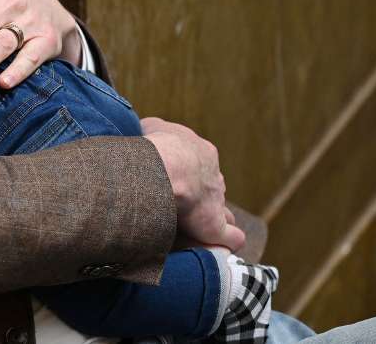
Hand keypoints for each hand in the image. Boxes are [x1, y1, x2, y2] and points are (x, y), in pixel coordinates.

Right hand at [141, 117, 245, 251]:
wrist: (166, 168)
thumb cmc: (157, 147)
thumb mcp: (153, 127)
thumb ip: (154, 130)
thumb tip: (146, 131)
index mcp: (202, 152)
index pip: (200, 164)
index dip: (188, 174)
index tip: (174, 181)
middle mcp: (213, 176)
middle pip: (212, 187)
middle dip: (202, 196)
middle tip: (182, 206)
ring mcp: (216, 201)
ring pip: (222, 211)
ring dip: (214, 218)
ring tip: (199, 230)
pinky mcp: (214, 226)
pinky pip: (230, 236)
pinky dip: (228, 241)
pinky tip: (222, 247)